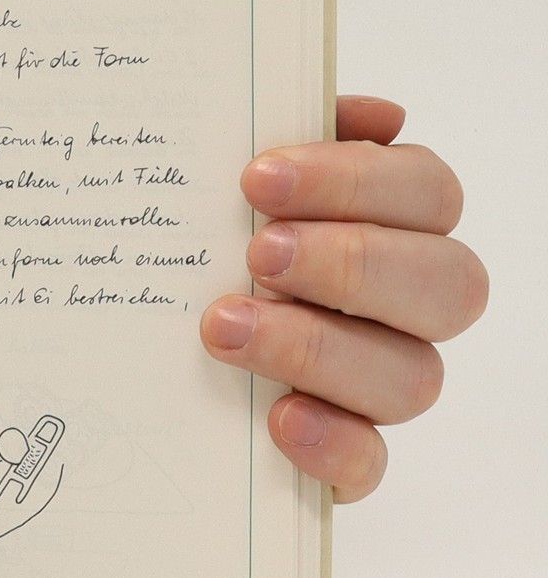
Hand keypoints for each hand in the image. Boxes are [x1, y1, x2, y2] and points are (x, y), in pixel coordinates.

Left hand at [200, 96, 486, 502]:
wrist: (131, 357)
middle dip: (351, 262)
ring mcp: (378, 386)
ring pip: (412, 377)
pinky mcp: (343, 459)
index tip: (257, 177)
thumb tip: (368, 113)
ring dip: (319, 347)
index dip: (357, 178)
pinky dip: (331, 442)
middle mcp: (404, 307)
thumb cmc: (192, 244)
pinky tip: (276, 417)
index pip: (426, 190)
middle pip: (447, 282)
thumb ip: (275, 137)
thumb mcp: (213, 184)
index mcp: (389, 223)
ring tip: (220, 326)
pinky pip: (370, 464)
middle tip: (256, 252)